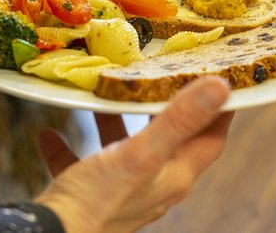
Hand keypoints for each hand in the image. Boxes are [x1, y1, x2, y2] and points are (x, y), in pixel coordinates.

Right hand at [35, 76, 232, 232]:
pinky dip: (71, 147)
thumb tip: (220, 88)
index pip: (211, 138)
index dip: (220, 110)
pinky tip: (52, 134)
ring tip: (106, 93)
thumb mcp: (142, 153)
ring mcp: (122, 191)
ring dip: (116, 120)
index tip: (223, 80)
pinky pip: (83, 165)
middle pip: (169, 138)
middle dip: (165, 105)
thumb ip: (179, 119)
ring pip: (125, 148)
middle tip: (162, 73)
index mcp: (175, 176)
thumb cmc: (98, 202)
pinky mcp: (88, 196)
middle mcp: (154, 184)